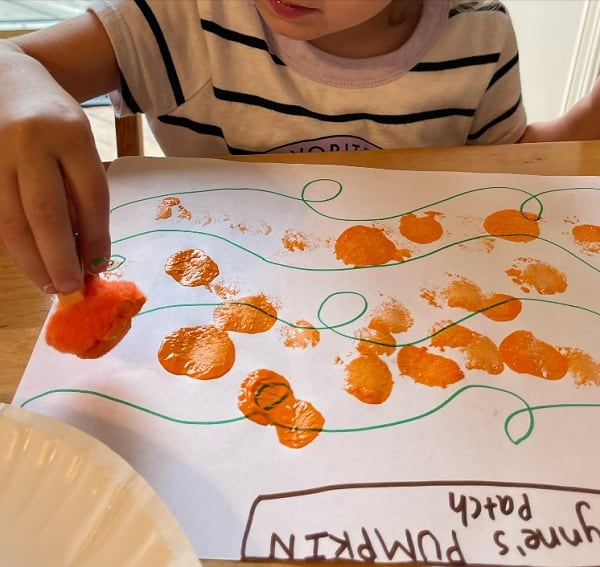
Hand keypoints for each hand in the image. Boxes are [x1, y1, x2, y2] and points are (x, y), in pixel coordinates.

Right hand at [0, 51, 109, 293]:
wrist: (5, 78)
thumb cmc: (53, 121)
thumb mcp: (80, 144)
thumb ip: (83, 190)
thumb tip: (87, 251)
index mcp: (70, 134)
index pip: (90, 195)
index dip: (95, 237)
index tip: (99, 266)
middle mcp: (30, 142)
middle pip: (46, 212)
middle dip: (59, 257)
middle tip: (70, 288)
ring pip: (11, 219)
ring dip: (31, 259)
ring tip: (48, 284)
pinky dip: (11, 243)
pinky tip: (27, 260)